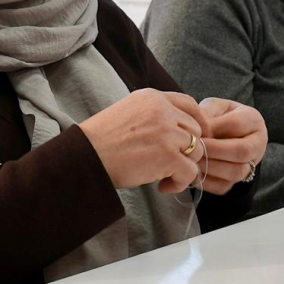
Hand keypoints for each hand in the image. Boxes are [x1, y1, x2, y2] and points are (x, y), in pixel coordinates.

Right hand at [80, 89, 205, 193]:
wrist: (84, 158)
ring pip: (197, 151)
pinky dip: (180, 183)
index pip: (190, 104)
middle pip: (195, 130)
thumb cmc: (100, 141)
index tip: (197, 138)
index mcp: (152, 97)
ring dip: (184, 167)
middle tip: (170, 165)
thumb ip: (154, 115)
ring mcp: (167, 132)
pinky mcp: (168, 156)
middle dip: (187, 149)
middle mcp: (162, 110)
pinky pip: (190, 172)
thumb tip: (180, 132)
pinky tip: (163, 186)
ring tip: (164, 177)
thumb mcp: (128, 112)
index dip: (199, 122)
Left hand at [193, 98, 267, 194]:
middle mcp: (258, 143)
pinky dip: (205, 181)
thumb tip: (197, 133)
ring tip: (192, 160)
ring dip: (210, 167)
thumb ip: (206, 115)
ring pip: (236, 172)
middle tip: (193, 148)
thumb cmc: (217, 117)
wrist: (223, 135)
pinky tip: (193, 171)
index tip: (195, 131)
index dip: (213, 129)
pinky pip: (223, 186)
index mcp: (253, 120)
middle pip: (242, 151)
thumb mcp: (213, 108)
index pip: (236, 125)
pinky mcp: (237, 182)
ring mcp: (251, 165)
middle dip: (214, 151)